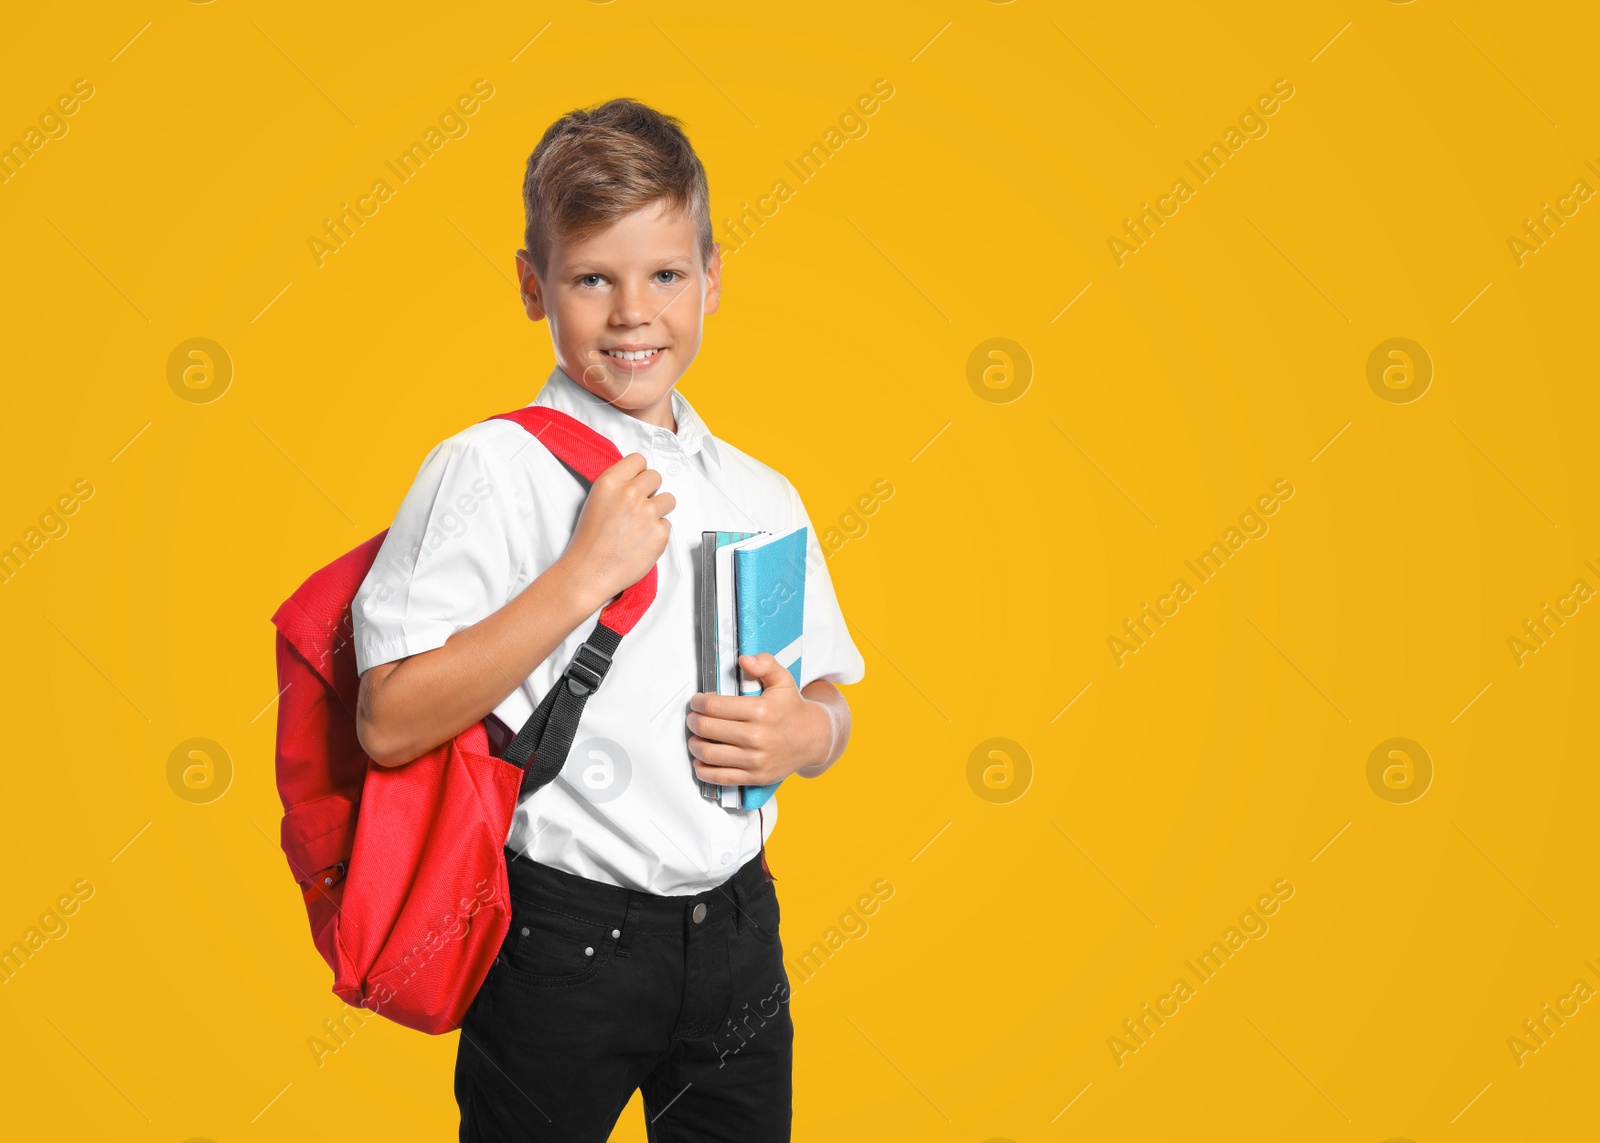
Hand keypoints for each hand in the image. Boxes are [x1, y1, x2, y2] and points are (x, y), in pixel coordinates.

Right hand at [557, 453, 674, 606]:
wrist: (589, 572)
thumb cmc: (589, 542)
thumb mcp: (596, 501)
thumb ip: (617, 486)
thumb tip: (637, 481)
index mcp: (611, 482)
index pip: (638, 460)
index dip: (639, 472)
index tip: (638, 481)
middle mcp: (630, 493)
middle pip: (656, 477)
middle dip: (651, 490)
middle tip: (640, 506)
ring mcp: (648, 513)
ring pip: (668, 499)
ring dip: (660, 509)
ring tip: (642, 524)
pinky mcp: (660, 533)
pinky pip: (668, 524)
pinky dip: (658, 532)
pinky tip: (642, 541)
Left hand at [686, 654, 832, 786]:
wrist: (814, 739)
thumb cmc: (792, 708)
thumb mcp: (783, 680)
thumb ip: (765, 664)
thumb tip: (744, 659)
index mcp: (760, 710)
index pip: (714, 706)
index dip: (698, 702)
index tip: (697, 701)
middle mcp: (757, 736)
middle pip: (706, 728)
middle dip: (693, 721)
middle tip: (693, 718)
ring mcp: (756, 759)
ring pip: (708, 754)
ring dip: (694, 744)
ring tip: (695, 738)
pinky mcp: (755, 776)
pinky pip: (720, 777)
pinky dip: (703, 770)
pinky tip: (700, 761)